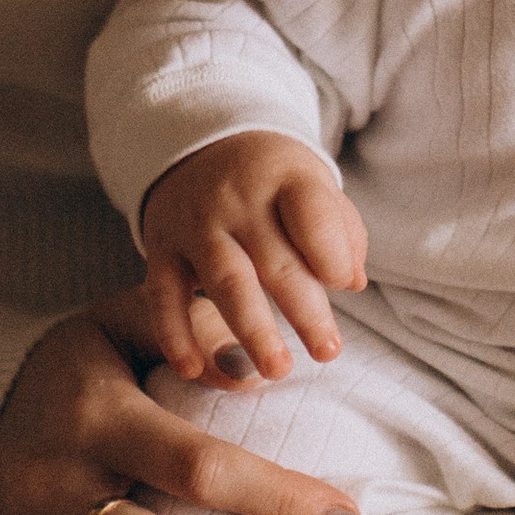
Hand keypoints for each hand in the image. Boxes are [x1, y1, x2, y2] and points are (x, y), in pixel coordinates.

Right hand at [141, 132, 367, 382]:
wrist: (198, 145)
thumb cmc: (274, 181)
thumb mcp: (313, 185)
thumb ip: (340, 230)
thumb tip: (351, 281)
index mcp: (286, 180)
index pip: (311, 213)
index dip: (330, 251)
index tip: (342, 284)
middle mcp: (238, 201)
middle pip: (275, 260)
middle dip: (304, 311)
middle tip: (327, 352)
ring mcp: (197, 225)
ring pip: (226, 281)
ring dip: (252, 330)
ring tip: (277, 369)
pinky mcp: (162, 248)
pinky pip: (164, 295)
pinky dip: (174, 334)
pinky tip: (192, 369)